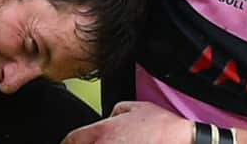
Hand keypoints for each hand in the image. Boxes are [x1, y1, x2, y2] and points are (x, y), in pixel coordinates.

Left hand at [61, 101, 193, 143]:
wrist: (178, 140)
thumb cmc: (160, 127)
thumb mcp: (135, 106)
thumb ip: (115, 110)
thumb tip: (109, 118)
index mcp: (103, 131)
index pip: (71, 139)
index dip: (68, 142)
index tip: (70, 143)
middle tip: (86, 143)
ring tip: (108, 143)